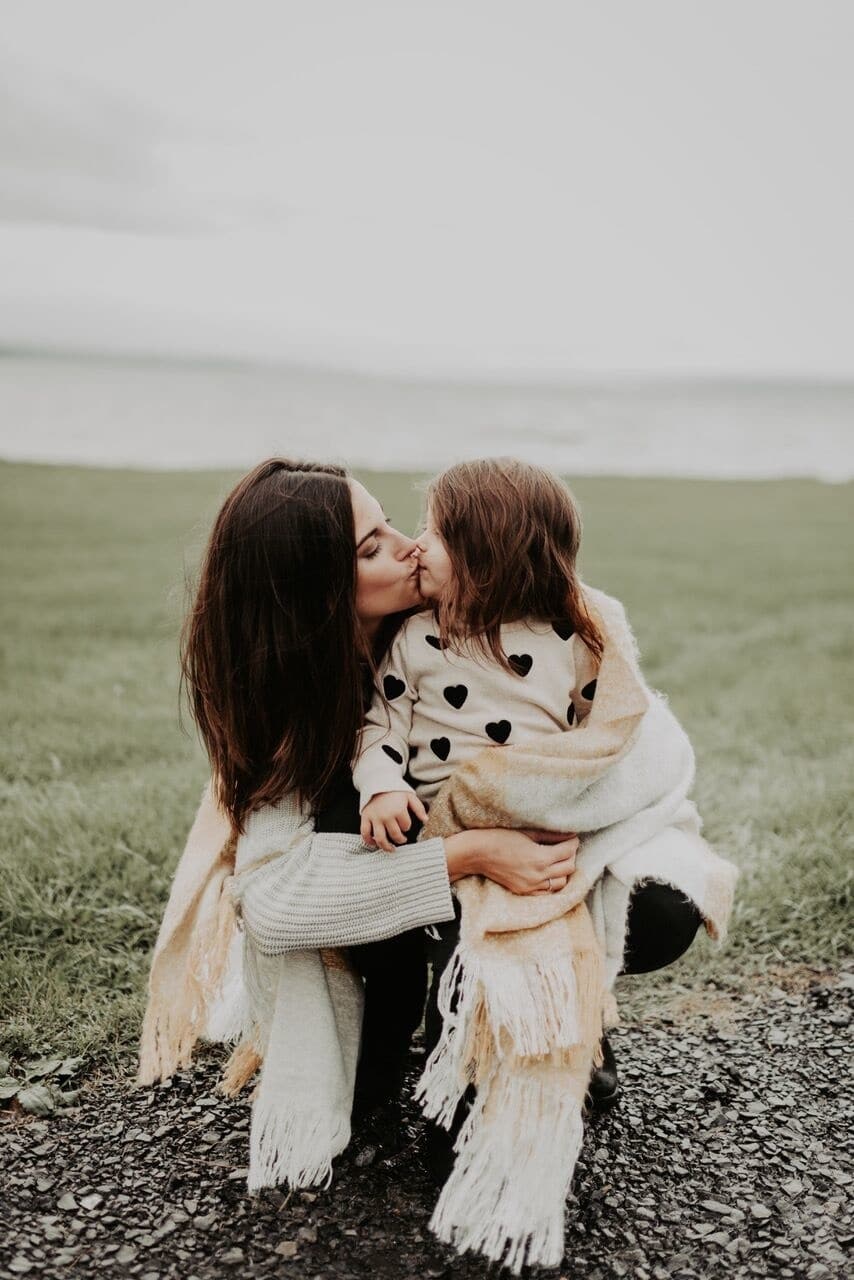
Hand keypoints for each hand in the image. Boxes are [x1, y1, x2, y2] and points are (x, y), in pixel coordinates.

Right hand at [361, 790, 427, 852]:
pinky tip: (374, 843)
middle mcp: (386, 815)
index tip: (405, 824)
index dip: (407, 826)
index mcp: (398, 810)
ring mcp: (375, 818)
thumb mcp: (410, 796)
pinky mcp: (365, 818)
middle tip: (402, 839)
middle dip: (400, 839)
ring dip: (386, 846)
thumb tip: (426, 820)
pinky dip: (369, 841)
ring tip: (391, 849)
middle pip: (394, 835)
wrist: (377, 782)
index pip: (406, 826)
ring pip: (380, 838)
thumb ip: (419, 808)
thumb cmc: (395, 790)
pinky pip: (365, 833)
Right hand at [445, 827, 578, 894]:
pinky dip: (552, 883)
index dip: (573, 842)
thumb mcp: (528, 833)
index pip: (569, 851)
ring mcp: (531, 886)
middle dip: (570, 855)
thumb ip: (552, 835)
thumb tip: (570, 834)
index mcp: (540, 858)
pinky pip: (547, 892)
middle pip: (569, 868)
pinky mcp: (524, 892)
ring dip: (563, 871)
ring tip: (556, 860)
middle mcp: (538, 875)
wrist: (477, 854)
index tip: (572, 837)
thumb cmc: (500, 838)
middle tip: (565, 846)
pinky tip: (547, 873)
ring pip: (561, 882)